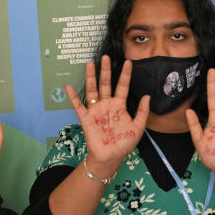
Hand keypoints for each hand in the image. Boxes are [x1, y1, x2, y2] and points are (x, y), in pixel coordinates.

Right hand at [67, 56, 148, 176]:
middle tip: (106, 57)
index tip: (129, 62)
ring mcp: (96, 110)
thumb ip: (142, 112)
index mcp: (119, 106)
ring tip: (89, 64)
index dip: (125, 74)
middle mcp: (107, 105)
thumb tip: (146, 96)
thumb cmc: (124, 144)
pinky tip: (68, 87)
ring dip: (91, 77)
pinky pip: (78, 106)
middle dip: (106, 70)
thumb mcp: (138, 128)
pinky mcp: (86, 118)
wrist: (110, 157)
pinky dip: (73, 97)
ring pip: (92, 90)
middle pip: (105, 83)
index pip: (122, 86)